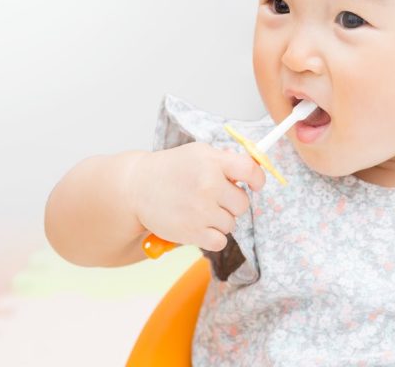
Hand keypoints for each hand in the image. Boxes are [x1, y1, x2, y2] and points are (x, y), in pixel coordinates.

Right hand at [128, 142, 265, 251]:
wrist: (136, 188)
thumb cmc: (170, 169)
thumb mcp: (197, 154)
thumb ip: (224, 160)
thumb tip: (251, 169)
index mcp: (212, 161)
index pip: (250, 170)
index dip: (258, 179)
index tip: (256, 185)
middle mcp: (209, 184)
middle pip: (242, 203)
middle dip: (231, 203)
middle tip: (213, 199)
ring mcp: (201, 210)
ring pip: (231, 224)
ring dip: (219, 220)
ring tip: (199, 210)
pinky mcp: (192, 232)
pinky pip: (220, 241)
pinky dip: (212, 237)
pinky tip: (198, 225)